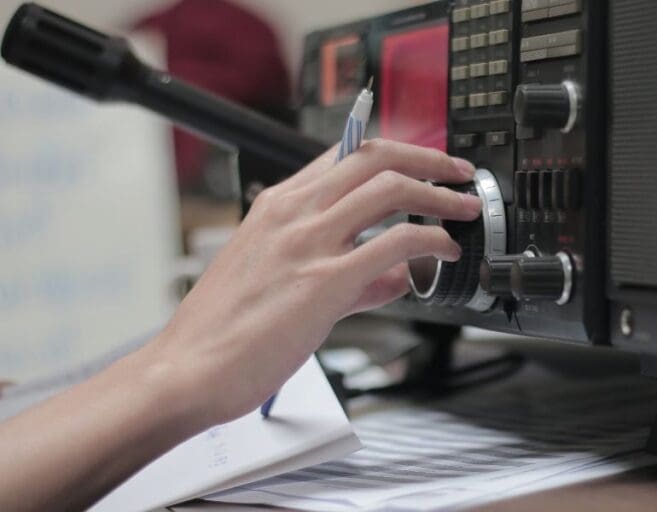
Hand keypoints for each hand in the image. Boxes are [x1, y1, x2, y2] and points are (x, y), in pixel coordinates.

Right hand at [140, 139, 480, 426]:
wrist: (187, 370)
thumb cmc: (225, 331)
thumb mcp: (283, 283)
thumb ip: (346, 274)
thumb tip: (393, 274)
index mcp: (277, 205)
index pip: (346, 155)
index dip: (395, 155)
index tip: (425, 166)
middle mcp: (293, 213)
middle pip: (374, 157)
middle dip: (428, 159)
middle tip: (458, 173)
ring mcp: (309, 244)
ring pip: (390, 188)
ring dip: (438, 194)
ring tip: (463, 209)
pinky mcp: (325, 282)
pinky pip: (394, 244)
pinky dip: (429, 240)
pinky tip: (443, 252)